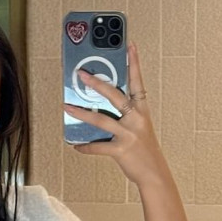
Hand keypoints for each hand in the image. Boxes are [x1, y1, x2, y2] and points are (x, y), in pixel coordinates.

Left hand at [64, 41, 170, 188]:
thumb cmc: (145, 149)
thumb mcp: (139, 127)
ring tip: (66, 106)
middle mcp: (136, 119)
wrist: (155, 174)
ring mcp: (129, 134)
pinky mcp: (121, 150)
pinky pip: (98, 146)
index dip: (134, 63)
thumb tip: (100, 107)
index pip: (137, 82)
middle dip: (96, 83)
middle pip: (114, 96)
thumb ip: (124, 115)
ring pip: (100, 120)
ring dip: (81, 113)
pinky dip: (86, 146)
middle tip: (81, 74)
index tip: (130, 46)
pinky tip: (76, 145)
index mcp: (142, 111)